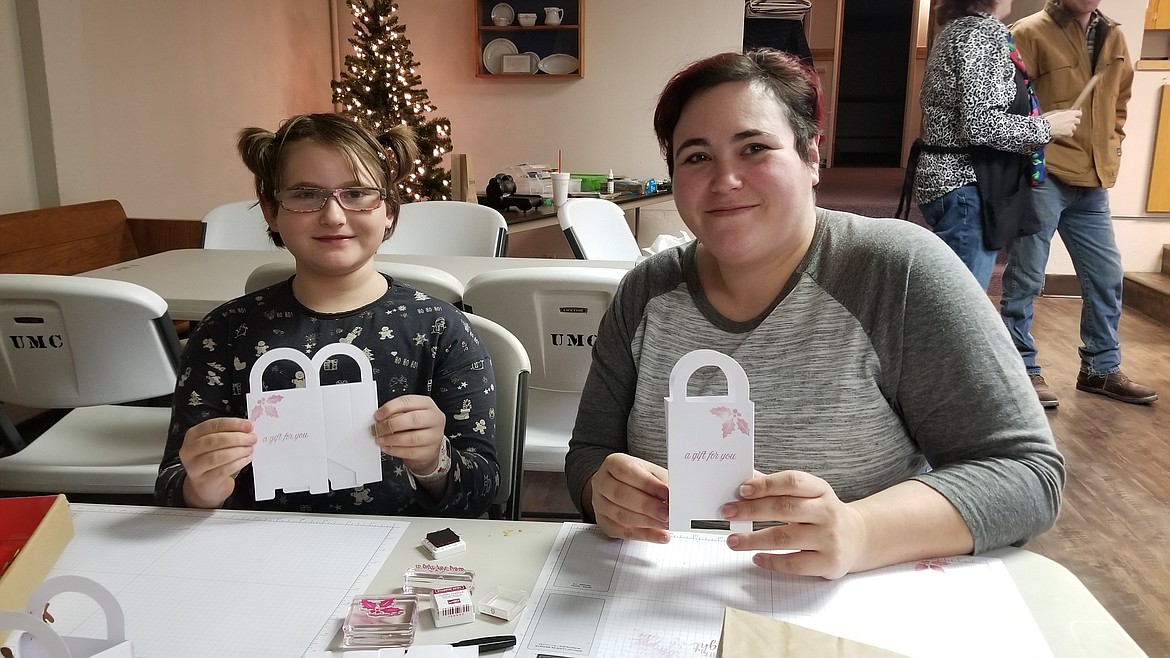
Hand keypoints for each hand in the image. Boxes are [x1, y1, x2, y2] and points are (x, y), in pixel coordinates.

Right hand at [179, 417, 255, 507]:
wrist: (207, 486)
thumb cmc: (214, 461)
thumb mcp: (218, 443)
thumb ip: (230, 433)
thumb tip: (249, 427)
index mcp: (193, 435)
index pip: (213, 425)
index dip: (233, 424)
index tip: (249, 425)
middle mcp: (190, 450)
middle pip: (214, 440)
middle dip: (237, 438)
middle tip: (252, 438)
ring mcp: (195, 467)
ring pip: (217, 456)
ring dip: (238, 451)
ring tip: (250, 449)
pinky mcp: (205, 481)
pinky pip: (223, 470)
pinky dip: (238, 463)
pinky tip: (246, 459)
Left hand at [372, 394, 445, 473]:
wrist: (428, 444)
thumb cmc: (416, 426)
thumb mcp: (409, 413)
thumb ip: (396, 413)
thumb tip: (380, 419)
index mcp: (426, 404)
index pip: (408, 402)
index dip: (390, 408)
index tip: (377, 416)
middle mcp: (433, 418)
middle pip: (413, 419)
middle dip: (390, 425)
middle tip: (377, 429)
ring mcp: (434, 436)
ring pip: (412, 438)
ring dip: (391, 439)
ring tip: (380, 439)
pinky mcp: (429, 451)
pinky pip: (410, 452)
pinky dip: (395, 450)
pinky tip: (386, 448)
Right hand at [587, 453, 669, 543]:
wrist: (622, 486)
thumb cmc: (639, 478)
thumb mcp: (652, 473)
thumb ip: (662, 483)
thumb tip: (676, 497)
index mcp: (613, 464)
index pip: (627, 472)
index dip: (647, 484)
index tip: (665, 493)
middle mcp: (602, 482)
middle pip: (621, 495)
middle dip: (647, 506)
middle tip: (667, 513)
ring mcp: (599, 504)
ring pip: (621, 515)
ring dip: (647, 522)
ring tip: (666, 524)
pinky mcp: (604, 523)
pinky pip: (623, 532)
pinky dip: (645, 535)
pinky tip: (659, 535)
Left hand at [721, 470, 866, 579]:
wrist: (858, 537)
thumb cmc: (822, 513)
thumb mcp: (807, 495)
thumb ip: (777, 488)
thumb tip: (745, 480)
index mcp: (820, 490)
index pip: (793, 482)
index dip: (766, 484)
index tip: (741, 490)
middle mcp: (828, 512)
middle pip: (785, 509)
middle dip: (751, 510)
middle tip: (727, 512)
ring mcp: (830, 538)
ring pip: (785, 537)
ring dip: (753, 539)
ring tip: (733, 540)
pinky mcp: (829, 563)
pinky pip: (794, 563)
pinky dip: (771, 561)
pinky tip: (756, 557)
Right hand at [1043, 109, 1080, 138]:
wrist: (1043, 127)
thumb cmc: (1048, 119)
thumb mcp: (1056, 112)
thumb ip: (1064, 112)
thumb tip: (1068, 112)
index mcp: (1070, 113)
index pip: (1079, 113)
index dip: (1077, 114)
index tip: (1075, 115)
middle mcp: (1072, 120)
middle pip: (1078, 121)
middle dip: (1073, 122)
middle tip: (1067, 122)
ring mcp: (1071, 128)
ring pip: (1074, 128)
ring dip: (1070, 128)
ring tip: (1063, 128)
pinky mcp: (1068, 134)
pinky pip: (1070, 134)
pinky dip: (1067, 134)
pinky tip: (1062, 132)